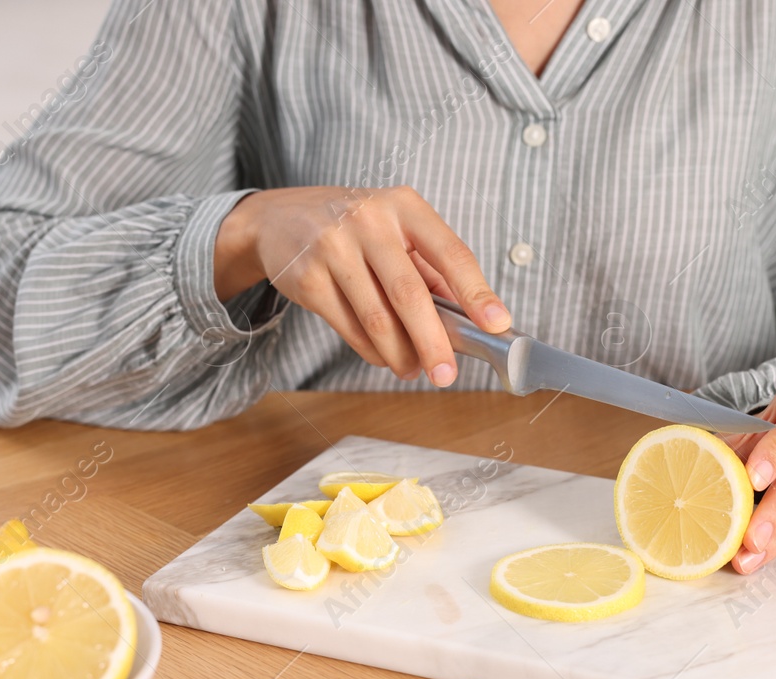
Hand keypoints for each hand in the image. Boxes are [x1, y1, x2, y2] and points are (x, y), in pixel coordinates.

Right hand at [214, 185, 510, 385]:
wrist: (279, 218)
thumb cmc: (353, 228)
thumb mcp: (396, 230)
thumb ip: (431, 270)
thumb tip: (470, 320)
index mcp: (405, 206)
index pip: (450, 253)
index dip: (476, 292)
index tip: (496, 323)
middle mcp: (369, 221)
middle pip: (410, 294)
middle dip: (433, 342)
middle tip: (447, 374)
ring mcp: (334, 248)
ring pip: (377, 318)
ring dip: (400, 354)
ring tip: (413, 370)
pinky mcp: (307, 277)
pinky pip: (349, 327)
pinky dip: (372, 350)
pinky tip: (384, 356)